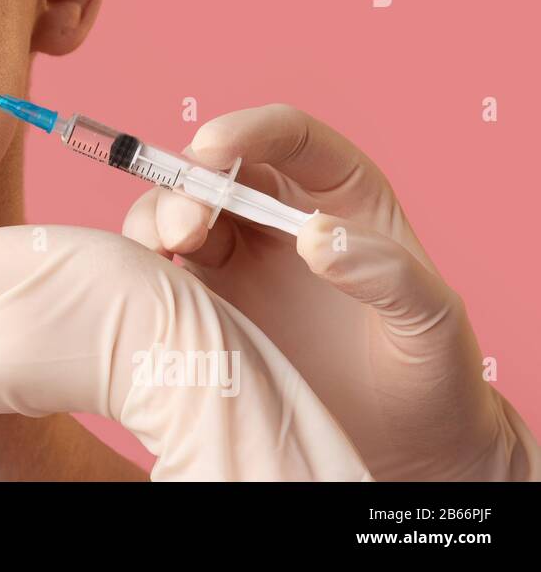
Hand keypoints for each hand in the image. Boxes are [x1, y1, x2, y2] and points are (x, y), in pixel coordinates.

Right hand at [123, 103, 538, 480]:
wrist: (400, 444)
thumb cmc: (428, 374)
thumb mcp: (431, 320)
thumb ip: (386, 272)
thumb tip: (314, 236)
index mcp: (341, 195)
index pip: (289, 138)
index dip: (247, 131)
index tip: (212, 146)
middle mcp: (281, 217)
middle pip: (218, 171)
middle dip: (189, 184)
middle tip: (185, 228)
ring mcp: (239, 260)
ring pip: (178, 211)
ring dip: (158, 218)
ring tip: (164, 252)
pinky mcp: (206, 304)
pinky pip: (161, 270)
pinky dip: (143, 267)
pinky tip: (146, 286)